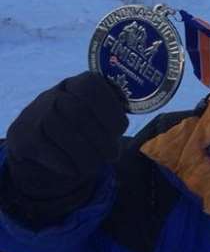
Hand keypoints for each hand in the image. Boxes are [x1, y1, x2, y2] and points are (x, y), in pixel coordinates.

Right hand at [1, 72, 127, 226]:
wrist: (37, 137)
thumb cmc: (82, 124)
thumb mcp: (97, 112)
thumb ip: (115, 112)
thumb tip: (144, 118)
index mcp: (78, 83)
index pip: (92, 87)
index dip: (109, 108)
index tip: (121, 128)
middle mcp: (55, 93)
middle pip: (78, 112)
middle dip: (100, 138)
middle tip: (113, 155)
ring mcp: (36, 113)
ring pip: (63, 132)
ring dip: (85, 154)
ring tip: (98, 164)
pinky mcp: (23, 136)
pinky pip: (47, 150)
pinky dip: (66, 163)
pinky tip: (75, 169)